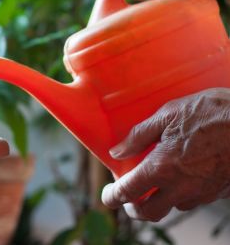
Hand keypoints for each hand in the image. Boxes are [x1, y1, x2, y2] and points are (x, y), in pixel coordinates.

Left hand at [102, 89, 229, 221]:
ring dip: (159, 200)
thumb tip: (117, 151)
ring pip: (173, 207)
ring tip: (154, 181)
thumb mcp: (167, 114)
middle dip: (134, 209)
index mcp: (163, 167)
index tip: (107, 196)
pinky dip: (181, 194)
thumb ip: (139, 135)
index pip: (129, 191)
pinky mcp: (218, 192)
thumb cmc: (210, 112)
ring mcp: (202, 192)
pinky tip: (180, 176)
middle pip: (150, 212)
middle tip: (128, 197)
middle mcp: (181, 186)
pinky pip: (194, 200)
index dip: (113, 197)